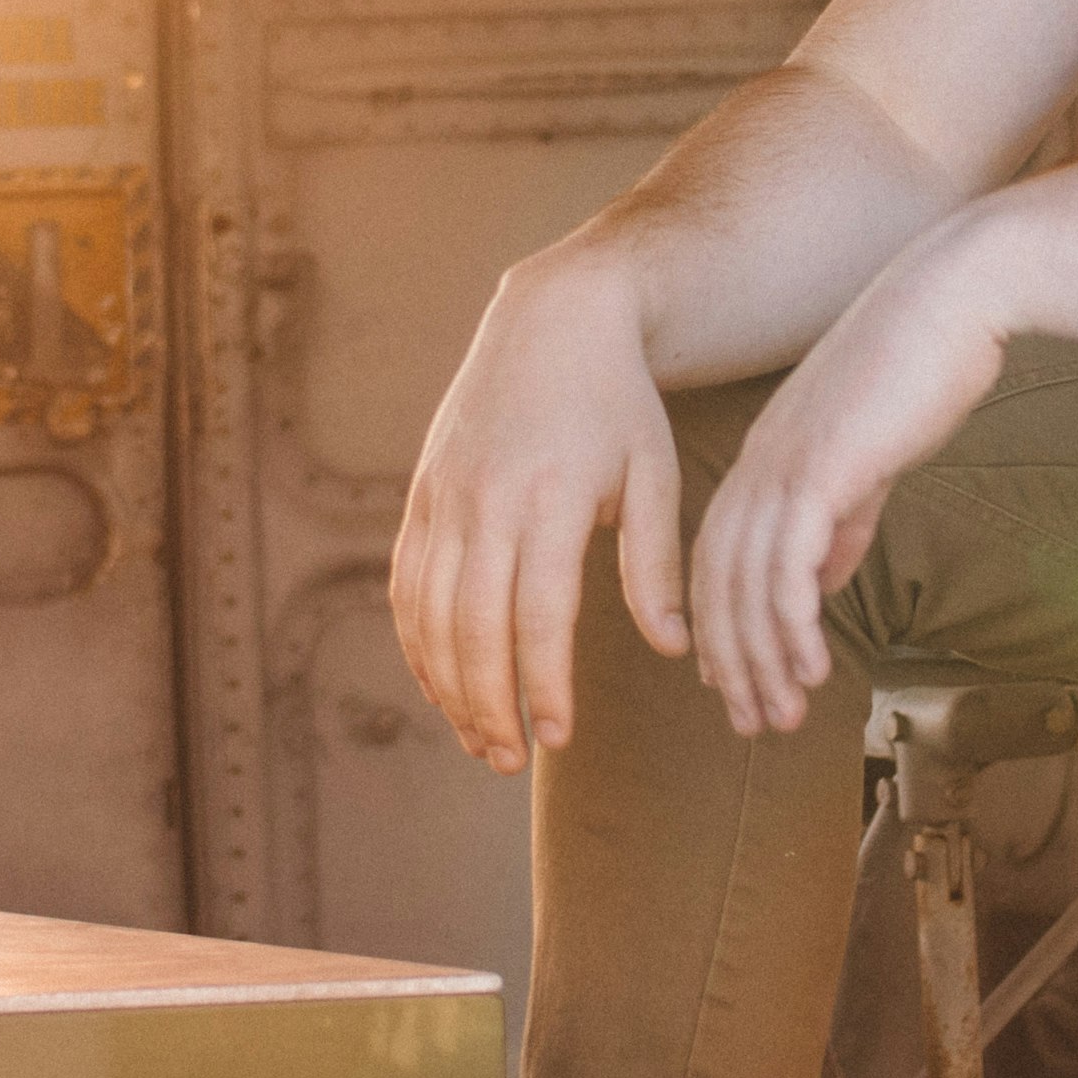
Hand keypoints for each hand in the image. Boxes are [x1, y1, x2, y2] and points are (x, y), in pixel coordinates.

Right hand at [390, 251, 690, 774]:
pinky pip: (406, 584)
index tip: (558, 736)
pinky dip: (416, 642)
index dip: (544, 684)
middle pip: (473, 625)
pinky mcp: (422, 494)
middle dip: (489, 703)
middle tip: (512, 759)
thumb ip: (656, 565)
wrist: (551, 318)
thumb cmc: (618, 403)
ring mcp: (444, 495)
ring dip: (448, 685)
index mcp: (551, 496)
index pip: (539, 614)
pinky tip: (440, 684)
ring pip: (430, 612)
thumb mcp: (655, 474)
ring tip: (480, 738)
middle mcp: (486, 498)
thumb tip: (671, 649)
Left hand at [687, 223, 1018, 735]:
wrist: (952, 300)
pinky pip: (788, 566)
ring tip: (783, 713)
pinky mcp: (821, 468)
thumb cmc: (921, 369)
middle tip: (755, 722)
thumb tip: (825, 576)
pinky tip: (812, 666)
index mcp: (763, 460)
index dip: (721, 629)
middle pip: (718, 584)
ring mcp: (783, 466)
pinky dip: (791, 624)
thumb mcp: (871, 456)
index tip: (736, 686)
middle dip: (733, 662)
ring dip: (761, 659)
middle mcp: (758, 465)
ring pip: (746, 585)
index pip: (717, 560)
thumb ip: (844, 516)